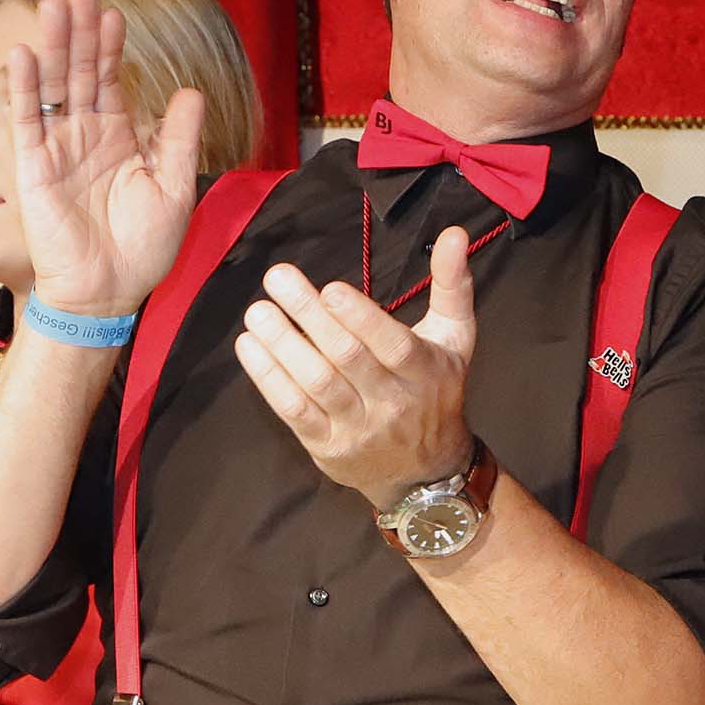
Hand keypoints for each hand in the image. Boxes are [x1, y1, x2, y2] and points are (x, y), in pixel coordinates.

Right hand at [8, 0, 207, 318]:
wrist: (108, 294)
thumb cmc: (142, 249)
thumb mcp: (174, 188)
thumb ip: (179, 140)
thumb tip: (191, 91)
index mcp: (118, 137)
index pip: (111, 80)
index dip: (110, 46)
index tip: (113, 12)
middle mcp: (84, 135)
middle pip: (80, 71)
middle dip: (80, 30)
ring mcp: (57, 149)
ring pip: (55, 86)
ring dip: (54, 46)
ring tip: (55, 5)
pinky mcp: (34, 169)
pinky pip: (29, 122)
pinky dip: (26, 89)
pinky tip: (26, 55)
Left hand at [234, 236, 475, 512]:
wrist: (425, 471)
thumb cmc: (436, 388)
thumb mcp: (455, 338)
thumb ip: (452, 284)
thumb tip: (454, 232)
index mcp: (426, 371)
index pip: (392, 346)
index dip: (360, 319)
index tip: (329, 289)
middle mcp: (393, 403)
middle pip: (346, 358)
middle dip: (309, 317)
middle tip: (277, 279)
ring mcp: (358, 429)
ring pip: (316, 384)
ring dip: (282, 346)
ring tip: (257, 311)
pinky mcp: (327, 448)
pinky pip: (294, 412)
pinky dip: (268, 378)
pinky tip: (249, 346)